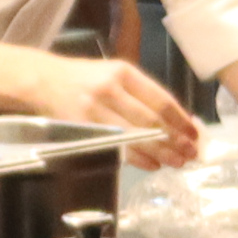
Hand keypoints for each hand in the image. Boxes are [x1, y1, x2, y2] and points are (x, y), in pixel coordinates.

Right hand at [36, 52, 205, 163]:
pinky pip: (116, 147)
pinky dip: (137, 158)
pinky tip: (152, 164)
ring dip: (160, 152)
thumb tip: (179, 121)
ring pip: (135, 136)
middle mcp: (110, 89)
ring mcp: (94, 109)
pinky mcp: (82, 127)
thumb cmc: (85, 79)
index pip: (161, 99)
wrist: (42, 80)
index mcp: (124, 72)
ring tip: (177, 162)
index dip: (181, 120)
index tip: (195, 133)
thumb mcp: (115, 74)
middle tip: (191, 153)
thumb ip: (143, 94)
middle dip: (175, 140)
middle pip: (150, 120)